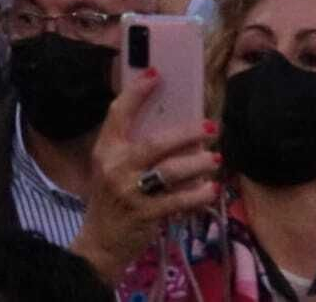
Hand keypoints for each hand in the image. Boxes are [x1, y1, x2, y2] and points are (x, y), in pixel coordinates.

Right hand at [75, 72, 217, 280]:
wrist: (100, 242)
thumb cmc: (111, 198)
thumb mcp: (111, 167)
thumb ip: (131, 148)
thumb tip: (173, 126)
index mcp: (105, 149)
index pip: (118, 113)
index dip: (137, 92)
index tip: (157, 74)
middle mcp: (115, 167)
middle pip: (154, 143)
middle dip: (186, 133)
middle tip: (210, 126)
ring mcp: (130, 192)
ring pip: (170, 172)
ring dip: (198, 164)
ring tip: (215, 159)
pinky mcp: (145, 215)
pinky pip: (178, 201)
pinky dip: (198, 195)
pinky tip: (211, 190)